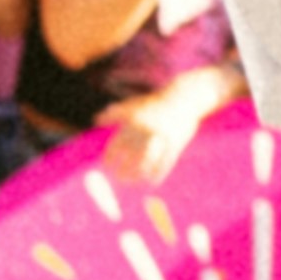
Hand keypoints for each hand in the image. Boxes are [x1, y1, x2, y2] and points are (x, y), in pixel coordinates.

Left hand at [106, 56, 237, 187]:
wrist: (184, 97)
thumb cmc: (156, 102)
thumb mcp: (134, 104)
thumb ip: (116, 113)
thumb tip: (96, 120)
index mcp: (134, 121)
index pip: (117, 143)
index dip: (110, 156)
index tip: (107, 167)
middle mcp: (146, 130)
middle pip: (131, 155)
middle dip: (123, 169)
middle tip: (119, 179)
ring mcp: (161, 137)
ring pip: (147, 160)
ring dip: (139, 174)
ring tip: (134, 182)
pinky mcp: (176, 142)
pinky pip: (166, 162)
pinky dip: (159, 173)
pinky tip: (153, 181)